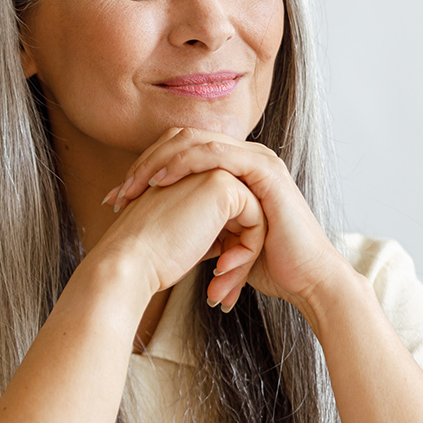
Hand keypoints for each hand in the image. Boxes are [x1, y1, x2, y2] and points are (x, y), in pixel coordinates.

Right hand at [94, 166, 266, 309]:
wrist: (128, 262)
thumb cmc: (149, 259)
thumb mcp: (185, 237)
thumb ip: (210, 230)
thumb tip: (233, 243)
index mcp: (189, 180)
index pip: (228, 216)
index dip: (227, 251)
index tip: (214, 283)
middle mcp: (201, 169)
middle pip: (244, 215)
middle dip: (239, 256)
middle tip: (220, 293)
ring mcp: (211, 171)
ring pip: (254, 218)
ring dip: (244, 258)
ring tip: (222, 289)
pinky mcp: (222, 184)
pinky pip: (257, 220)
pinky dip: (247, 251)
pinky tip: (222, 271)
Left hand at [104, 127, 345, 307]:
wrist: (306, 282)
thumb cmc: (267, 267)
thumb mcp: (219, 242)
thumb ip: (197, 227)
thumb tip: (159, 235)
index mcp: (233, 169)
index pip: (180, 153)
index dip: (145, 170)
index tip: (117, 199)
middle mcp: (245, 157)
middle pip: (182, 140)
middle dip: (145, 164)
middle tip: (118, 192)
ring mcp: (257, 159)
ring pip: (195, 142)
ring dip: (158, 162)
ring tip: (132, 187)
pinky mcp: (264, 170)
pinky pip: (216, 155)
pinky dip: (184, 164)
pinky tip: (160, 181)